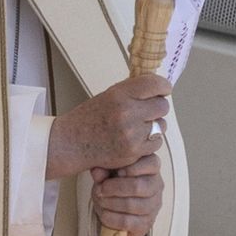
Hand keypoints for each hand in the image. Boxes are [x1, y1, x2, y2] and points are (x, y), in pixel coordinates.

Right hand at [47, 73, 169, 178]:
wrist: (71, 143)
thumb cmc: (88, 119)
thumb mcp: (108, 96)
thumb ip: (132, 92)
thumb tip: (157, 88)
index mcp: (119, 94)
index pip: (155, 84)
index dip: (163, 87)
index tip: (163, 90)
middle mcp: (127, 112)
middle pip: (162, 106)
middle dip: (157, 108)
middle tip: (146, 111)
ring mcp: (132, 133)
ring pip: (161, 125)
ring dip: (153, 126)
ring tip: (136, 127)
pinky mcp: (134, 151)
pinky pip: (156, 143)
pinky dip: (149, 142)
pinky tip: (134, 139)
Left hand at [91, 153, 162, 235]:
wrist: (115, 207)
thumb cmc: (114, 181)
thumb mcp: (107, 171)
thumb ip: (103, 169)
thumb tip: (97, 171)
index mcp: (151, 166)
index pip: (151, 163)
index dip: (131, 167)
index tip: (117, 171)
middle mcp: (157, 185)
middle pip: (138, 186)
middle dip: (114, 188)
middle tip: (100, 189)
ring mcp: (154, 206)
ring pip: (131, 205)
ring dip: (110, 203)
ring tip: (100, 199)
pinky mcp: (146, 223)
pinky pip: (127, 222)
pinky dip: (111, 218)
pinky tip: (103, 213)